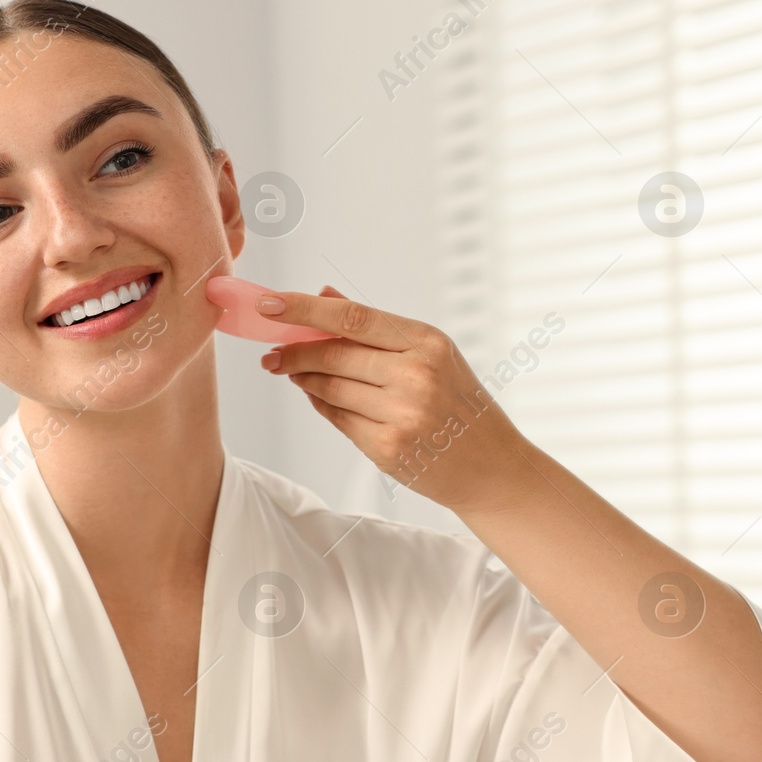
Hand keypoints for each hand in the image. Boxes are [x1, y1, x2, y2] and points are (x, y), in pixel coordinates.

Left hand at [255, 286, 529, 511]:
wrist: (492, 466)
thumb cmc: (459, 405)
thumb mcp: (432, 354)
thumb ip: (376, 327)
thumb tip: (324, 294)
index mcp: (427, 342)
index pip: (352, 318)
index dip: (304, 309)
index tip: (268, 304)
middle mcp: (417, 375)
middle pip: (333, 354)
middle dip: (293, 351)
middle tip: (272, 351)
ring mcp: (402, 414)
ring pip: (328, 388)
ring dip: (302, 379)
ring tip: (292, 373)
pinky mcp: (389, 448)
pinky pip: (337, 419)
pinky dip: (321, 406)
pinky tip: (319, 399)